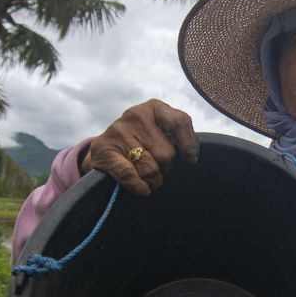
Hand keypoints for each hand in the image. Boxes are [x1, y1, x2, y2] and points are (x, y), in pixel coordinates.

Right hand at [81, 99, 198, 195]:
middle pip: (166, 153)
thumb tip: (191, 156)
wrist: (105, 149)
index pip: (180, 122)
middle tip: (157, 167)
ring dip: (153, 180)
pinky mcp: (104, 150)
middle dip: (165, 167)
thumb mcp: (160, 131)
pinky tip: (142, 187)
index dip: (188, 144)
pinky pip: (131, 175)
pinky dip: (140, 186)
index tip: (190, 160)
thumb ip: (177, 136)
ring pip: (150, 169)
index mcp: (154, 108)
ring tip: (149, 178)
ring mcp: (118, 131)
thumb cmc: (142, 142)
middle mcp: (135, 115)